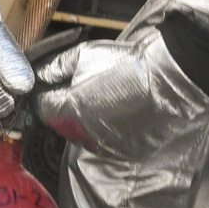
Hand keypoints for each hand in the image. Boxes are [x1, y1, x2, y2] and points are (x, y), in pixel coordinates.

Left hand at [34, 29, 208, 161]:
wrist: (169, 77)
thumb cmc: (126, 63)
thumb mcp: (85, 55)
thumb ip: (56, 68)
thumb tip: (39, 75)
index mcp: (70, 110)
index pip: (43, 108)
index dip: (46, 95)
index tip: (54, 87)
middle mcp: (84, 134)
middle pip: (63, 125)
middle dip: (67, 109)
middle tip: (84, 90)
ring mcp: (105, 146)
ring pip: (85, 136)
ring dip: (88, 122)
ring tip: (107, 101)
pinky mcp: (125, 152)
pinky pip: (108, 144)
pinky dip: (110, 131)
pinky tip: (122, 112)